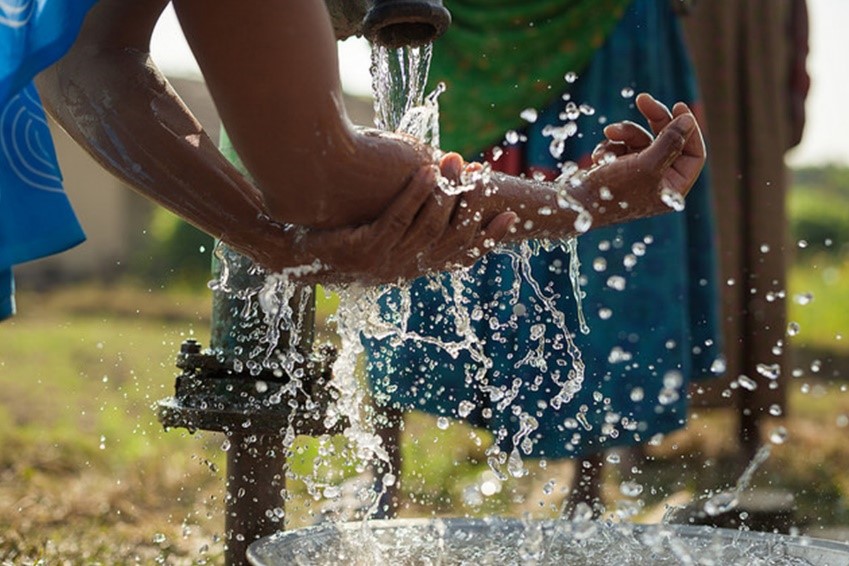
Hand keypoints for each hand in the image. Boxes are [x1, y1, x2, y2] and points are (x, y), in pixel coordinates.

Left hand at [298, 161, 515, 284]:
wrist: (290, 251)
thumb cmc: (337, 236)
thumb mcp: (380, 235)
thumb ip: (410, 224)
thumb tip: (436, 192)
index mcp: (412, 269)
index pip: (460, 258)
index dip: (487, 239)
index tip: (511, 216)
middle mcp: (403, 270)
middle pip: (451, 240)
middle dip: (471, 205)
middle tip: (483, 176)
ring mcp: (383, 262)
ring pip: (428, 227)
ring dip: (445, 191)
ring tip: (455, 162)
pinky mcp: (363, 249)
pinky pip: (397, 218)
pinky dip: (414, 193)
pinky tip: (425, 170)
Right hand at [587, 93, 704, 221]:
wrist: (574, 205)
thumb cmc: (612, 191)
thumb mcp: (646, 164)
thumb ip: (670, 141)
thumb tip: (688, 120)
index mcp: (673, 189)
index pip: (693, 153)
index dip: (688, 129)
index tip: (678, 106)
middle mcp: (658, 183)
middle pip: (668, 140)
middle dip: (654, 119)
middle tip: (643, 99)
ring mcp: (638, 176)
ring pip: (642, 139)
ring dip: (625, 132)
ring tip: (609, 132)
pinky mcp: (619, 170)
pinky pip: (622, 146)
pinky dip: (610, 145)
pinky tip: (597, 157)